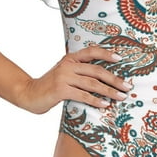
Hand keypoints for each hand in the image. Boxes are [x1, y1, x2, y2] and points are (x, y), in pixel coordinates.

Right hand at [16, 46, 131, 113]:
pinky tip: (105, 105)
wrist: (28, 93)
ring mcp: (64, 77)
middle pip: (96, 70)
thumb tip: (102, 78)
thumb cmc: (50, 85)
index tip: (120, 58)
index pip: (91, 52)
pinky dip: (95, 100)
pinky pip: (83, 95)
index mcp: (70, 58)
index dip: (106, 54)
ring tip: (121, 97)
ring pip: (92, 83)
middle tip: (127, 86)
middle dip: (114, 79)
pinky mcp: (61, 90)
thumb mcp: (64, 73)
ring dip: (109, 91)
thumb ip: (79, 71)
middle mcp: (68, 65)